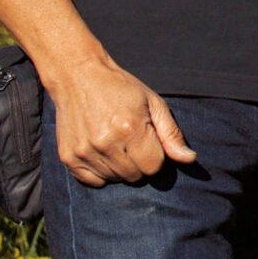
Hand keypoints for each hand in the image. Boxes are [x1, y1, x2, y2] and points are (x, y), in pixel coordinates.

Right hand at [48, 59, 196, 185]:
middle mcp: (106, 143)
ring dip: (120, 167)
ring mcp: (84, 151)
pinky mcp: (68, 157)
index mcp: (131, 128)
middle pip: (134, 176)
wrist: (79, 77)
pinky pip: (92, 181)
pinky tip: (101, 151)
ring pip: (114, 179)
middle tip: (132, 141)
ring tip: (115, 142)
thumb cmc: (122, 89)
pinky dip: (100, 172)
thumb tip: (189, 159)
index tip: (148, 140)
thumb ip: (172, 134)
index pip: (154, 167)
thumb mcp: (153, 103)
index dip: (155, 155)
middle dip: (139, 162)